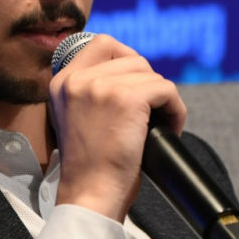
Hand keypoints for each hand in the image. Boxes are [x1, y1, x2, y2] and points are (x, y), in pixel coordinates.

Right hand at [49, 34, 185, 221]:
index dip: (127, 59)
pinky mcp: (127, 98)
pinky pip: (167, 89)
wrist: (90, 195)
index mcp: (63, 82)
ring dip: (163, 99)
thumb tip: (131, 70)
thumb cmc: (91, 166)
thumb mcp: (77, 117)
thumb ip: (92, 90)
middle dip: (148, 84)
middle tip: (150, 112)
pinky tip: (170, 128)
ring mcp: (101, 86)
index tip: (137, 85)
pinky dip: (175, 110)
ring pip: (151, 74)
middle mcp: (78, 79)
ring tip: (159, 124)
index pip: (103, 44)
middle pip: (133, 58)